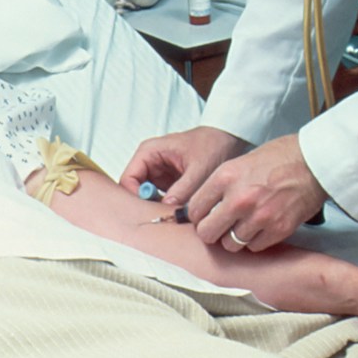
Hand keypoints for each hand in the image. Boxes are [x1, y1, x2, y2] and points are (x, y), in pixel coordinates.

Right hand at [118, 126, 246, 203]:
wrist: (229, 140)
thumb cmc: (213, 145)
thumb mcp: (199, 169)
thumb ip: (183, 189)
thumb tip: (169, 208)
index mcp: (149, 152)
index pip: (128, 179)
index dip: (135, 198)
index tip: (153, 212)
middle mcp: (150, 164)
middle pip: (135, 192)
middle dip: (149, 207)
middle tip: (167, 218)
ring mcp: (159, 175)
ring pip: (149, 199)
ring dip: (161, 208)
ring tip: (178, 215)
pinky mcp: (169, 184)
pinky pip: (162, 200)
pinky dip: (170, 208)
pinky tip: (183, 212)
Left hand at [187, 134, 326, 250]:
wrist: (314, 161)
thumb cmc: (279, 158)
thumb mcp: (241, 162)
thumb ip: (221, 185)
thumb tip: (204, 208)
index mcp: (226, 177)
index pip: (194, 210)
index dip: (198, 215)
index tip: (205, 216)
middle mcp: (239, 198)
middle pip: (207, 233)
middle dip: (212, 231)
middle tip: (220, 226)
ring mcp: (259, 216)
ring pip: (230, 244)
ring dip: (235, 238)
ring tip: (244, 225)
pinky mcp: (278, 229)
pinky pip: (254, 247)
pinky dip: (256, 240)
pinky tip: (262, 226)